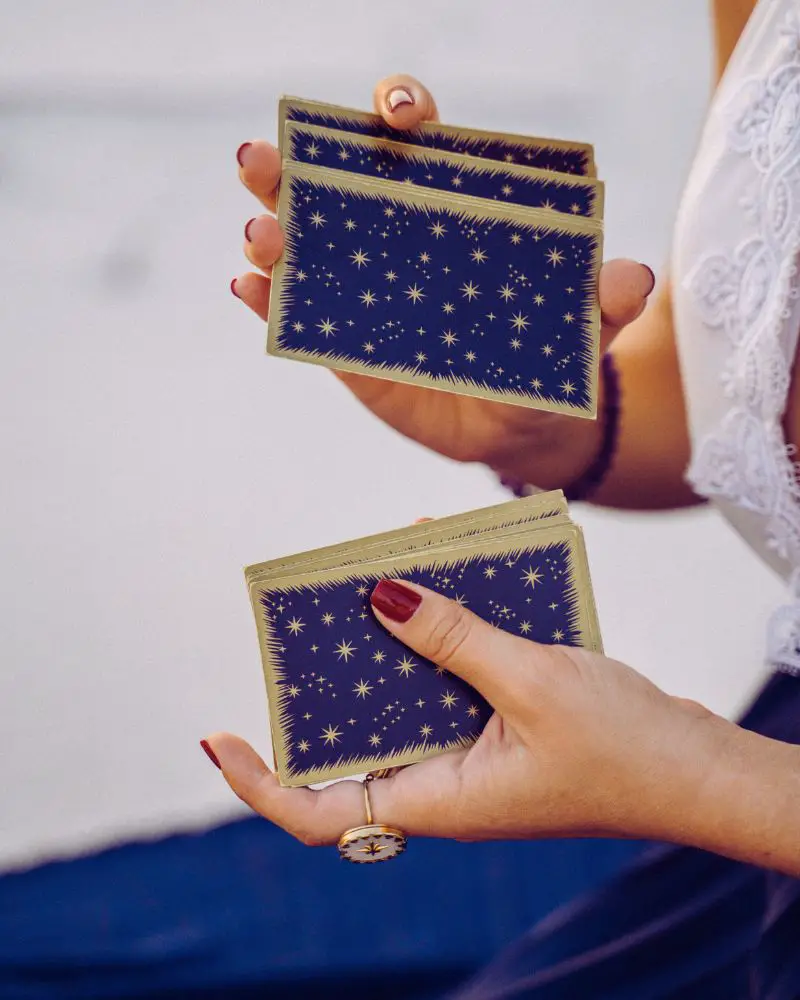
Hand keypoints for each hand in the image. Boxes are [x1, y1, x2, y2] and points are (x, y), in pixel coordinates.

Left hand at [201, 580, 721, 846]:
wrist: (701, 768)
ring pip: (409, 696)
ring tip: (383, 570)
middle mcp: (447, 781)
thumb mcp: (531, 683)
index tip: (219, 738)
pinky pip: (455, 676)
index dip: (261, 782)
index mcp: (439, 799)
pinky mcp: (506, 724)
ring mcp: (476, 753)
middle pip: (358, 738)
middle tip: (311, 613)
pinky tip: (453, 574)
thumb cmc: (626, 749)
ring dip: (395, 638)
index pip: (319, 814)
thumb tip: (378, 596)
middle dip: (329, 678)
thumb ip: (452, 638)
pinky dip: (447, 631)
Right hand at [231, 75, 656, 487]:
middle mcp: (396, 242)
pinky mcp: (344, 345)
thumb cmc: (548, 359)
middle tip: (264, 156)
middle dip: (297, 163)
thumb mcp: (581, 331)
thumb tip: (631, 279)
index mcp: (451, 216)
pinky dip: (267, 299)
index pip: (418, 148)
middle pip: (337, 185)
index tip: (396, 116)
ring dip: (271, 227)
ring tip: (258, 232)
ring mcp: (363, 291)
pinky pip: (296, 314)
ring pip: (304, 244)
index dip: (401, 114)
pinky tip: (248, 289)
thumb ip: (602, 304)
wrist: (518, 427)